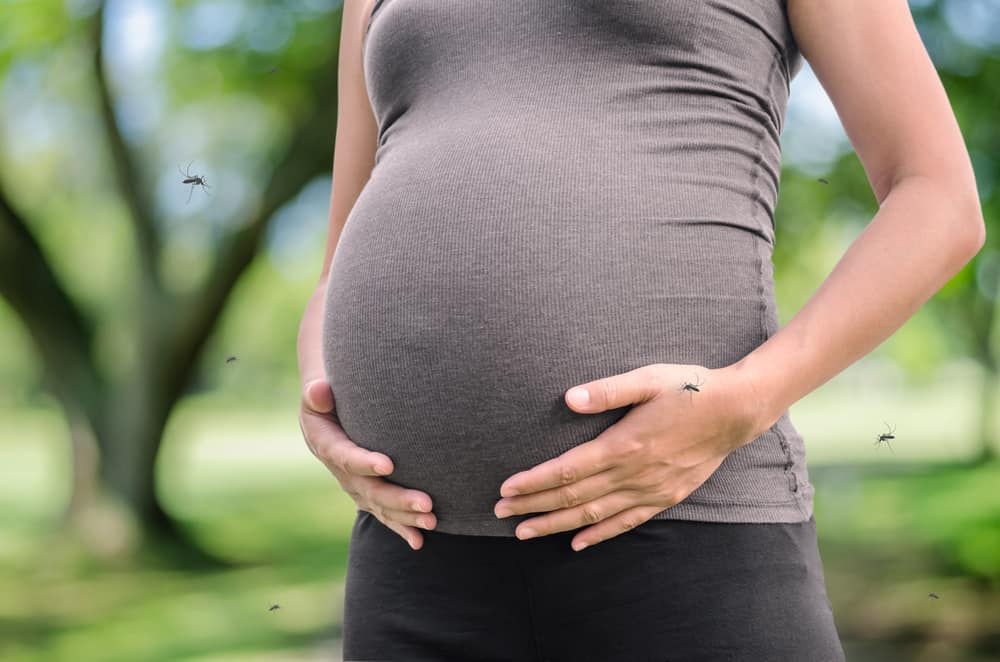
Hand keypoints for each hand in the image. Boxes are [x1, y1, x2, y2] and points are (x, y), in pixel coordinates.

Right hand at [299, 378, 436, 549]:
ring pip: (380, 506)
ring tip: (432, 521)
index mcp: (326, 444)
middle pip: (369, 490)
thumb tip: (320, 390)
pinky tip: (418, 542)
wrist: (328, 414)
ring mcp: (355, 486)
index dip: (364, 462)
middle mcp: (341, 472)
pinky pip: (384, 514)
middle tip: (426, 503)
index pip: (345, 456)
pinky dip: (401, 528)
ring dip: (405, 517)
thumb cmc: (327, 396)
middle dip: (397, 498)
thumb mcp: (316, 392)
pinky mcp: (367, 494)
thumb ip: (317, 392)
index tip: (388, 465)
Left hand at [493, 363, 765, 550]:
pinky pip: (625, 523)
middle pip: (572, 497)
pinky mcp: (664, 497)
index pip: (567, 471)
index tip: (505, 490)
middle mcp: (633, 474)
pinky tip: (577, 543)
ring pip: (593, 515)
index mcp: (624, 444)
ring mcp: (649, 490)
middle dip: (533, 507)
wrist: (736, 411)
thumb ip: (607, 390)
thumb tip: (569, 398)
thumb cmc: (689, 388)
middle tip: (500, 515)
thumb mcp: (648, 378)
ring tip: (525, 533)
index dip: (533, 482)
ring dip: (556, 525)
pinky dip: (598, 534)